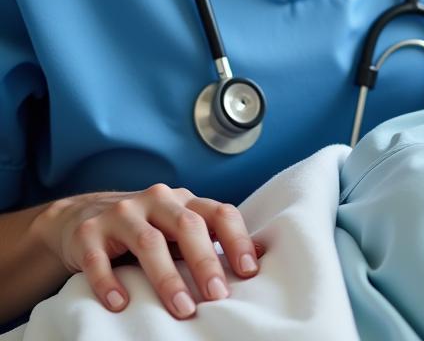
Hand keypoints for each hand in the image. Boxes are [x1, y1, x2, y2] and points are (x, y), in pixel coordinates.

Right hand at [29, 184, 262, 317]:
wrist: (81, 217)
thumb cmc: (144, 230)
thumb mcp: (176, 230)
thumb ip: (208, 240)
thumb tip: (258, 259)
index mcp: (184, 200)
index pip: (219, 213)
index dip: (237, 239)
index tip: (249, 272)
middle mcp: (157, 200)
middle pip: (188, 226)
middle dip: (205, 262)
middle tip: (217, 296)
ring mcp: (122, 214)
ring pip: (149, 242)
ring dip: (167, 277)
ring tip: (181, 308)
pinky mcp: (88, 233)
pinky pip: (98, 259)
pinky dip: (110, 282)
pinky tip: (121, 305)